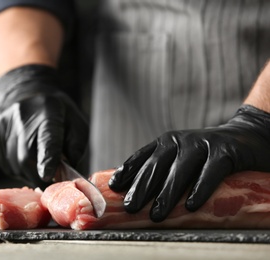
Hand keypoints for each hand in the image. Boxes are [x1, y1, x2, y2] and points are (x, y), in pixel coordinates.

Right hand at [0, 64, 88, 187]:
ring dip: (28, 173)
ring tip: (37, 162)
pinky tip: (24, 154)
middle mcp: (21, 117)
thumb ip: (74, 150)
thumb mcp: (76, 125)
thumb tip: (66, 176)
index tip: (47, 175)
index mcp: (48, 113)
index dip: (47, 158)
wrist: (28, 93)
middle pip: (26, 158)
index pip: (47, 139)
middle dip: (39, 176)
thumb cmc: (57, 114)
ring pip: (14, 166)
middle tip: (49, 179)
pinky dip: (17, 168)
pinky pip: (5, 164)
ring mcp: (2, 126)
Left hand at [108, 105, 269, 221]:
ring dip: (167, 193)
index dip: (127, 171)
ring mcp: (202, 144)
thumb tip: (137, 193)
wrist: (245, 137)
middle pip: (157, 165)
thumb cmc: (206, 155)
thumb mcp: (180, 157)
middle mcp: (180, 141)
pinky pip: (210, 172)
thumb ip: (162, 170)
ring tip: (156, 214)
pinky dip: (200, 189)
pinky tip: (192, 205)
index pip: (142, 157)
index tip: (115, 187)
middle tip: (131, 208)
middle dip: (142, 188)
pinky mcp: (225, 152)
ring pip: (180, 170)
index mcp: (166, 142)